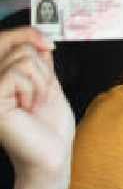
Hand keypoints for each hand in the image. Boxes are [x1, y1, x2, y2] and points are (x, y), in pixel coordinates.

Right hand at [0, 27, 73, 180]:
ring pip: (22, 58)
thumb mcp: (47, 84)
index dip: (28, 34)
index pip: (5, 40)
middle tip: (41, 93)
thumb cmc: (49, 126)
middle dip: (42, 69)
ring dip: (40, 82)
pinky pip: (17, 73)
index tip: (48, 44)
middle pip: (18, 46)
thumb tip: (39, 38)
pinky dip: (33, 89)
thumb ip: (39, 61)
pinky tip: (27, 108)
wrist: (51, 155)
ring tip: (33, 103)